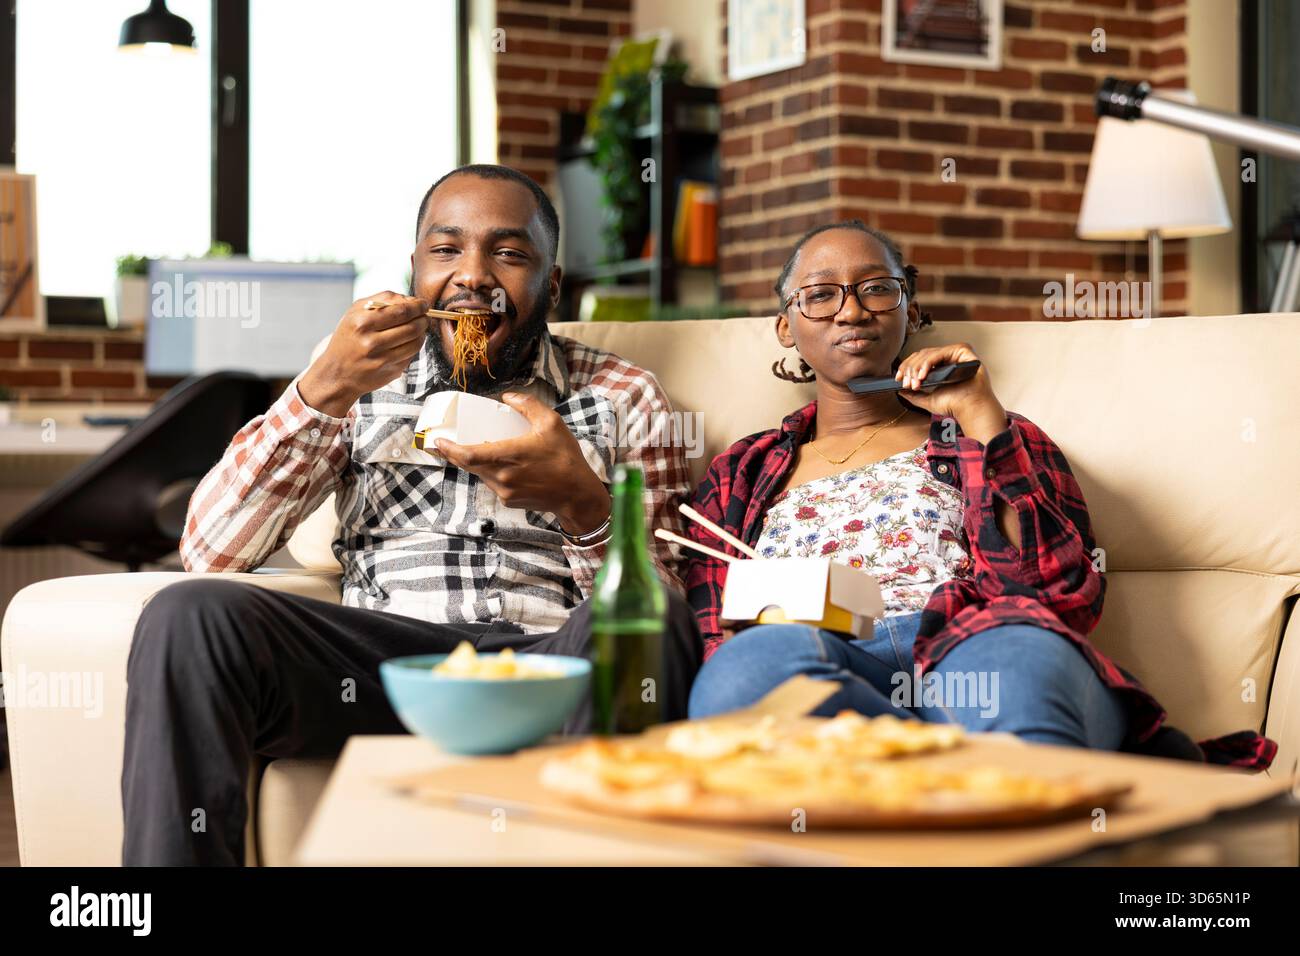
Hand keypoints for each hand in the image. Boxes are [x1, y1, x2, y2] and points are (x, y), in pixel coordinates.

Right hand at [298, 291, 430, 416]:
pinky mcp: (390, 372)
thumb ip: (382, 300)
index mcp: (362, 323)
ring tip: (420, 327)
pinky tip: (410, 341)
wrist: (337, 373)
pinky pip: (411, 355)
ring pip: (415, 342)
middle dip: (424, 319)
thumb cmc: (349, 337)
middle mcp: (371, 342)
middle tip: (425, 315)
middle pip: (412, 327)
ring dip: (423, 333)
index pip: (401, 311)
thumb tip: (411, 299)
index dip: (418, 306)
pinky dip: (415, 346)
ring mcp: (382, 360)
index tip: (423, 303)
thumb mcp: (356, 313)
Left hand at [433, 392, 610, 533]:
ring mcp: (504, 491)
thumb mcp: (552, 424)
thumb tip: (508, 398)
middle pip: (468, 464)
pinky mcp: (509, 501)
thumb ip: (528, 406)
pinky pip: (492, 484)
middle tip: (447, 443)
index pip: (469, 455)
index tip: (438, 441)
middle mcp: (502, 476)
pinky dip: (491, 472)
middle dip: (456, 453)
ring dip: (475, 462)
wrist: (577, 494)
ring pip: (480, 474)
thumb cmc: (566, 459)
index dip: (449, 449)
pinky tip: (503, 465)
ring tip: (479, 449)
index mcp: (509, 456)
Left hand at [895, 342, 1007, 443]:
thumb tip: (900, 391)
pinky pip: (941, 352)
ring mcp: (957, 353)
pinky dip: (928, 363)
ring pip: (929, 353)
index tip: (897, 378)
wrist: (970, 409)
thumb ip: (914, 395)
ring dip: (917, 367)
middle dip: (909, 368)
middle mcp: (950, 357)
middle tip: (904, 381)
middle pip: (922, 354)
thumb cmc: (956, 405)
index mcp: (943, 365)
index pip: (920, 359)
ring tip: (914, 382)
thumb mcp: (928, 400)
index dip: (907, 366)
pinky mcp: (964, 351)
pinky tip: (923, 375)